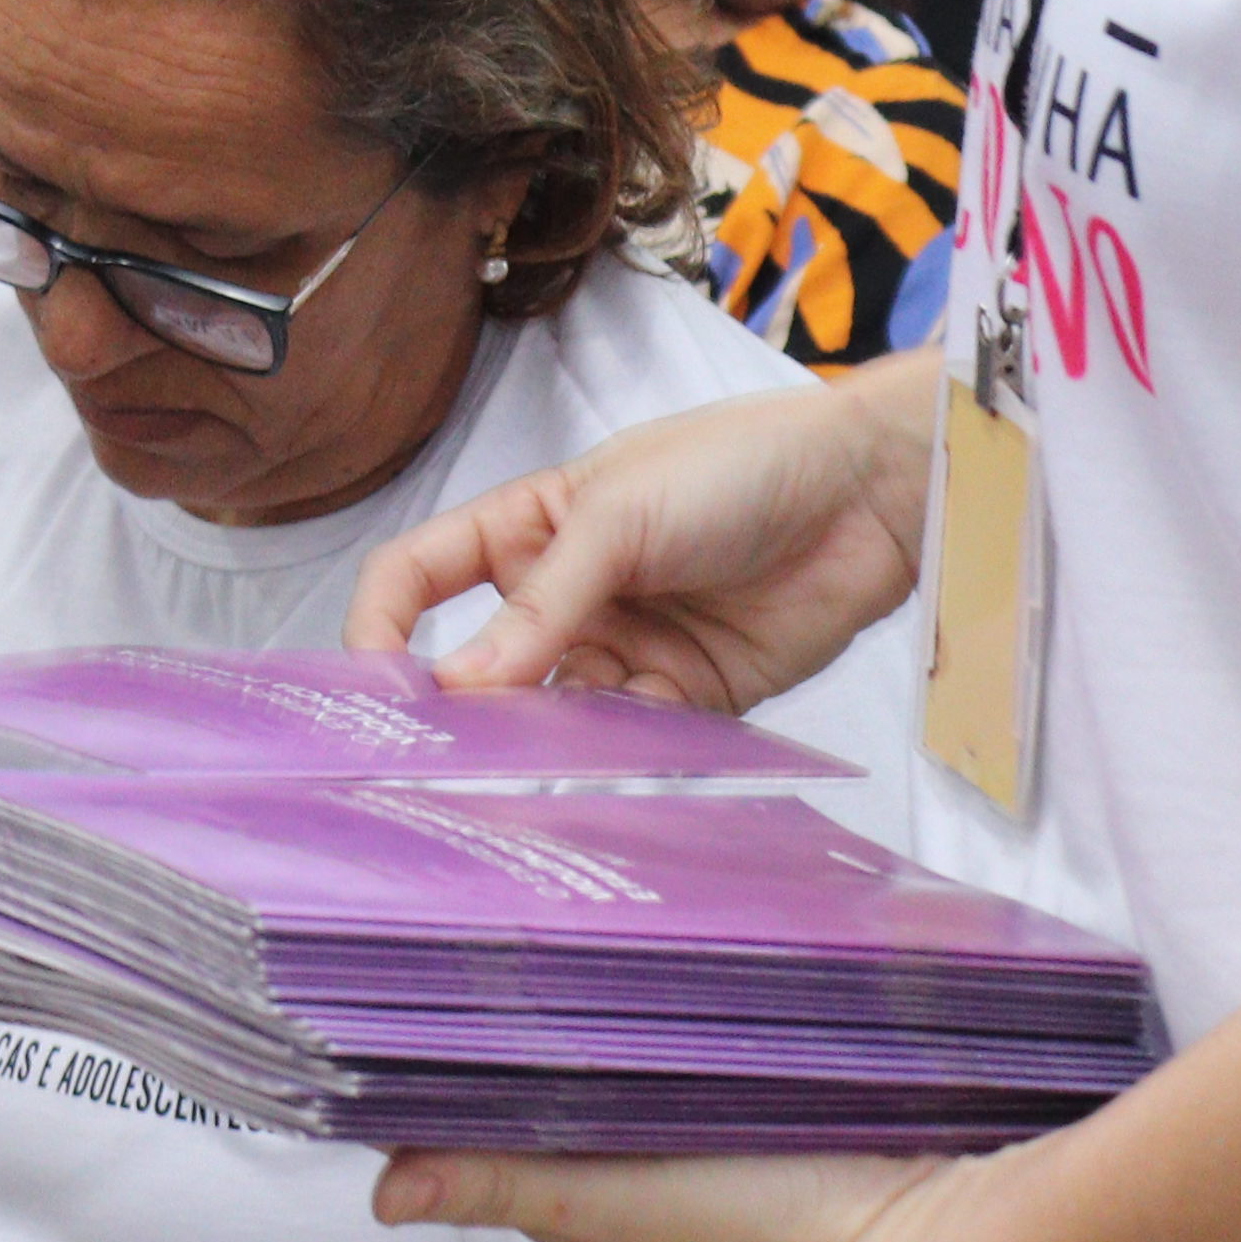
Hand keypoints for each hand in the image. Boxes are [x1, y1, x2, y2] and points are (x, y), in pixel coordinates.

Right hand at [346, 364, 935, 710]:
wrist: (864, 497)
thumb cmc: (733, 467)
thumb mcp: (616, 517)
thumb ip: (539, 605)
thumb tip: (457, 686)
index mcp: (529, 530)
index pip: (422, 577)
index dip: (384, 626)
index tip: (375, 687)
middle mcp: (567, 596)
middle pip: (485, 667)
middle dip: (466, 712)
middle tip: (448, 763)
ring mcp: (626, 650)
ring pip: (556, 717)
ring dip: (544, 745)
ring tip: (536, 774)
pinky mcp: (689, 700)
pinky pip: (633, 744)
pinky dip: (619, 760)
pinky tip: (619, 766)